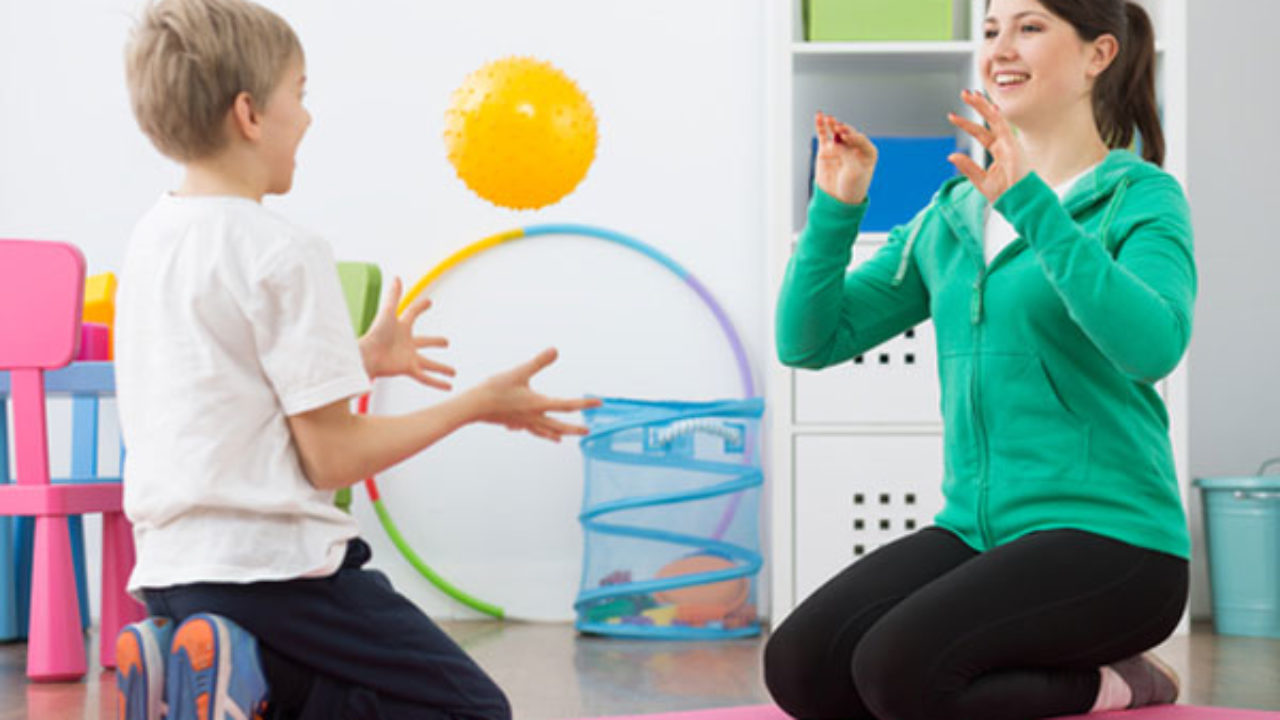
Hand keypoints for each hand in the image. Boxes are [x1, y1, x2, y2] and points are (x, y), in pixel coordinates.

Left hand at [359, 277, 455, 389]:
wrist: (367, 355)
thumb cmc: (375, 334)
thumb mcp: (387, 312)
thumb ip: (393, 296)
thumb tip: (397, 277)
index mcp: (401, 327)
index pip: (412, 314)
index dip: (420, 307)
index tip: (429, 303)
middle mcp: (406, 343)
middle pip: (424, 341)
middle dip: (435, 342)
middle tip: (446, 342)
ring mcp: (408, 357)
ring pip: (429, 363)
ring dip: (441, 368)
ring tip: (453, 372)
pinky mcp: (408, 369)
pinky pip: (426, 377)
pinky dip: (437, 383)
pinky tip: (449, 387)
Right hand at [469, 348, 601, 441]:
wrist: (473, 406)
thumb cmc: (495, 389)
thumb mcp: (519, 372)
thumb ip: (538, 362)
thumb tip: (555, 350)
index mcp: (538, 404)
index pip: (567, 405)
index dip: (585, 404)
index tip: (599, 403)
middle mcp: (534, 416)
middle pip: (559, 425)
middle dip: (574, 429)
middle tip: (587, 431)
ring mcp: (523, 422)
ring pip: (544, 431)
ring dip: (555, 434)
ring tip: (561, 439)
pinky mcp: (513, 422)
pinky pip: (527, 429)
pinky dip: (533, 431)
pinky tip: (528, 429)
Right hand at [813, 112, 877, 204]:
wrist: (838, 199)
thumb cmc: (852, 187)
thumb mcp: (854, 171)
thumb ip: (846, 155)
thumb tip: (833, 143)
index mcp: (868, 152)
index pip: (861, 139)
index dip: (853, 136)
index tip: (846, 137)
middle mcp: (854, 147)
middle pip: (849, 133)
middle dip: (844, 130)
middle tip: (838, 128)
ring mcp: (840, 147)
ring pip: (836, 132)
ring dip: (834, 124)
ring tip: (830, 119)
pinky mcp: (826, 149)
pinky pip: (824, 135)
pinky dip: (821, 125)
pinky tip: (819, 116)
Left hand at [946, 90, 1029, 202]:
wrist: (1020, 202)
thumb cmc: (1006, 194)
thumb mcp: (981, 180)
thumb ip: (967, 167)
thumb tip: (951, 155)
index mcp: (998, 152)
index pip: (980, 132)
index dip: (967, 123)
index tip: (952, 116)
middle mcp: (1004, 145)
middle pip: (989, 121)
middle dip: (977, 107)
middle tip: (964, 94)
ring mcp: (1010, 144)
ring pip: (996, 119)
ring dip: (984, 106)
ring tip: (971, 94)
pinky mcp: (1013, 147)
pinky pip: (1004, 128)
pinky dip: (996, 117)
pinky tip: (989, 106)